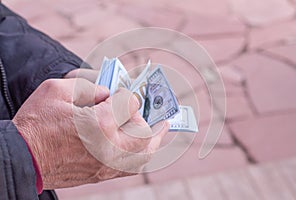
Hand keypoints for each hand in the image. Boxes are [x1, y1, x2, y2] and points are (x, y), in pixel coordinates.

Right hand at [12, 78, 168, 188]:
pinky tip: (143, 148)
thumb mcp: (57, 91)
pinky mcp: (100, 174)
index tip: (122, 93)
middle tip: (150, 111)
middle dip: (147, 119)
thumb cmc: (36, 124)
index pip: (130, 105)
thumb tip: (108, 93)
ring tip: (160, 129)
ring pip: (143, 156)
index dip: (128, 96)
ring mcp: (106, 165)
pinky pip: (131, 169)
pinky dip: (142, 157)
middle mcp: (109, 147)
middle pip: (145, 133)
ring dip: (154, 140)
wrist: (22, 158)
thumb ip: (89, 86)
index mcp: (99, 124)